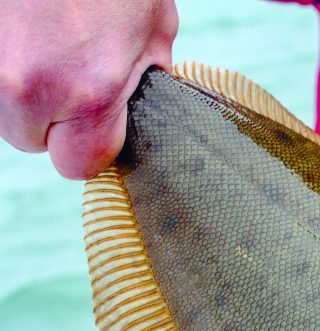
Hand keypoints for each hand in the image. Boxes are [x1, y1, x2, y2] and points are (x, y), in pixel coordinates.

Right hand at [0, 0, 177, 178]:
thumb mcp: (152, 25)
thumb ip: (144, 79)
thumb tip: (137, 108)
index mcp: (86, 92)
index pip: (80, 165)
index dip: (92, 144)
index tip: (99, 121)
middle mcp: (26, 87)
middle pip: (32, 141)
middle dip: (53, 118)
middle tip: (69, 69)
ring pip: (2, 113)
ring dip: (22, 92)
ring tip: (45, 44)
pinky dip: (3, 67)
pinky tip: (23, 33)